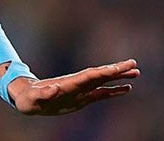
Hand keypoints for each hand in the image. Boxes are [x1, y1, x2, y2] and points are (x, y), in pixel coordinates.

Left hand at [8, 59, 139, 114]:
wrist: (27, 98)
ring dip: (119, 77)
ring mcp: (80, 90)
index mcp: (68, 84)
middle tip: (134, 64)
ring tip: (136, 72)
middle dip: (116, 70)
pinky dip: (114, 91)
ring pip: (103, 82)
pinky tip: (126, 89)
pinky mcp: (81, 98)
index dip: (103, 72)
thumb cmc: (29, 98)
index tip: (117, 67)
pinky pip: (101, 93)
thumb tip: (54, 88)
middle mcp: (77, 84)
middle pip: (100, 75)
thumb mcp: (33, 98)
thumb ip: (44, 94)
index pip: (89, 76)